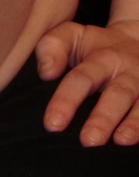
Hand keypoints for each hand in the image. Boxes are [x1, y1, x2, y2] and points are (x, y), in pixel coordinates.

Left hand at [35, 20, 138, 146]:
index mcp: (101, 57)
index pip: (80, 80)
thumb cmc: (96, 44)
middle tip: (87, 141)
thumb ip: (52, 47)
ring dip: (132, 125)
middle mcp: (127, 71)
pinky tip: (135, 139)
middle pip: (116, 94)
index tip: (52, 125)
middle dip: (102, 118)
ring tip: (119, 141)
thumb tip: (45, 73)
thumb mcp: (71, 35)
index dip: (65, 101)